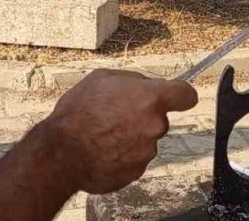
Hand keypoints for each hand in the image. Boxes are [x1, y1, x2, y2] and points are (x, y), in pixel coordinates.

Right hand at [39, 70, 197, 193]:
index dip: (181, 95)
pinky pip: (134, 159)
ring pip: (146, 140)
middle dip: (143, 117)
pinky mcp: (136, 171)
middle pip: (160, 119)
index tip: (178, 97)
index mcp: (150, 99)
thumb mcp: (102, 78)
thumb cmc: (78, 113)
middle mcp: (154, 126)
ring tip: (104, 134)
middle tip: (116, 115)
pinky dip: (123, 155)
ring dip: (131, 137)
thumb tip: (144, 85)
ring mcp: (147, 152)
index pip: (187, 95)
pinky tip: (103, 150)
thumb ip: (132, 80)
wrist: (61, 152)